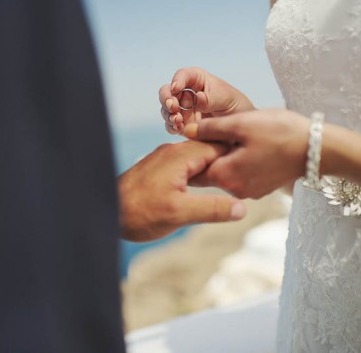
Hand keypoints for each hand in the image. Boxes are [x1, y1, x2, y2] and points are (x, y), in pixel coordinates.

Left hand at [118, 141, 246, 241]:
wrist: (103, 212)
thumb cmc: (138, 212)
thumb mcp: (179, 213)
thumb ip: (212, 208)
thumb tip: (242, 208)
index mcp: (180, 156)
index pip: (218, 147)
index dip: (238, 156)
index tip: (257, 164)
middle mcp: (172, 153)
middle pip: (209, 152)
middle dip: (228, 163)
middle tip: (251, 177)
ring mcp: (163, 162)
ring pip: (197, 161)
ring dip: (213, 171)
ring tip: (234, 185)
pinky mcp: (157, 172)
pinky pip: (185, 168)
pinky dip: (199, 176)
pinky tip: (206, 190)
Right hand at [159, 67, 254, 133]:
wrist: (242, 130)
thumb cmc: (237, 107)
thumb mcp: (228, 99)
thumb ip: (211, 99)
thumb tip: (197, 98)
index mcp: (198, 81)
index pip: (183, 75)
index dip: (177, 80)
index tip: (176, 88)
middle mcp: (187, 94)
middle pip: (168, 91)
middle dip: (166, 98)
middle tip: (173, 107)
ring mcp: (183, 110)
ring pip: (166, 109)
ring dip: (168, 113)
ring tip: (178, 120)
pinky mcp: (183, 125)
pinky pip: (171, 125)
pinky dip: (171, 126)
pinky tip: (178, 128)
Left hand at [185, 109, 308, 198]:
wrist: (318, 149)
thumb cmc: (280, 132)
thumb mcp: (240, 124)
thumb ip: (209, 129)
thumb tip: (185, 131)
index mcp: (224, 176)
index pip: (193, 166)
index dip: (190, 149)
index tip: (193, 134)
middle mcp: (234, 190)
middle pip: (207, 171)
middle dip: (205, 154)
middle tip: (209, 132)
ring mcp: (248, 192)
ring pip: (224, 173)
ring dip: (222, 158)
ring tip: (230, 137)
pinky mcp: (260, 189)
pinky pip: (239, 175)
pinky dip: (237, 163)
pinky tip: (246, 146)